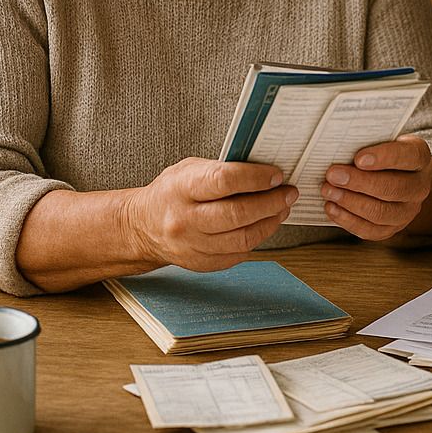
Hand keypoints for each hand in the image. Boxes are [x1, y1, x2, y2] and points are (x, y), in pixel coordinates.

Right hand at [126, 157, 296, 271]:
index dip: (255, 178)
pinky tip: (264, 225)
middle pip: (237, 214)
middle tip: (289, 193)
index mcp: (181, 188)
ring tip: (282, 208)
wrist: (142, 226)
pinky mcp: (201, 263)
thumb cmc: (171, 192)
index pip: (224, 181)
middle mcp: (185, 219)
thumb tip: (263, 170)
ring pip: (242, 239)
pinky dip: (257, 239)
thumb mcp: (188, 169)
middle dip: (271, 203)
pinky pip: (238, 254)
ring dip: (270, 222)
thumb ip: (221, 169)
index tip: (276, 175)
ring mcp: (192, 245)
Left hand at [320, 135, 431, 239]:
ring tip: (328, 191)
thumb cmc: (380, 152)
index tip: (358, 158)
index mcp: (419, 157)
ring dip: (350, 202)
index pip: (408, 156)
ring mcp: (408, 211)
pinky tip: (331, 207)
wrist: (394, 175)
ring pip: (381, 213)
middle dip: (359, 182)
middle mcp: (419, 186)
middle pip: (394, 188)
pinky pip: (371, 230)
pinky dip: (348, 220)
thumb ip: (366, 139)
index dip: (385, 157)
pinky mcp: (392, 228)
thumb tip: (337, 143)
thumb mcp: (380, 138)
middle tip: (332, 175)